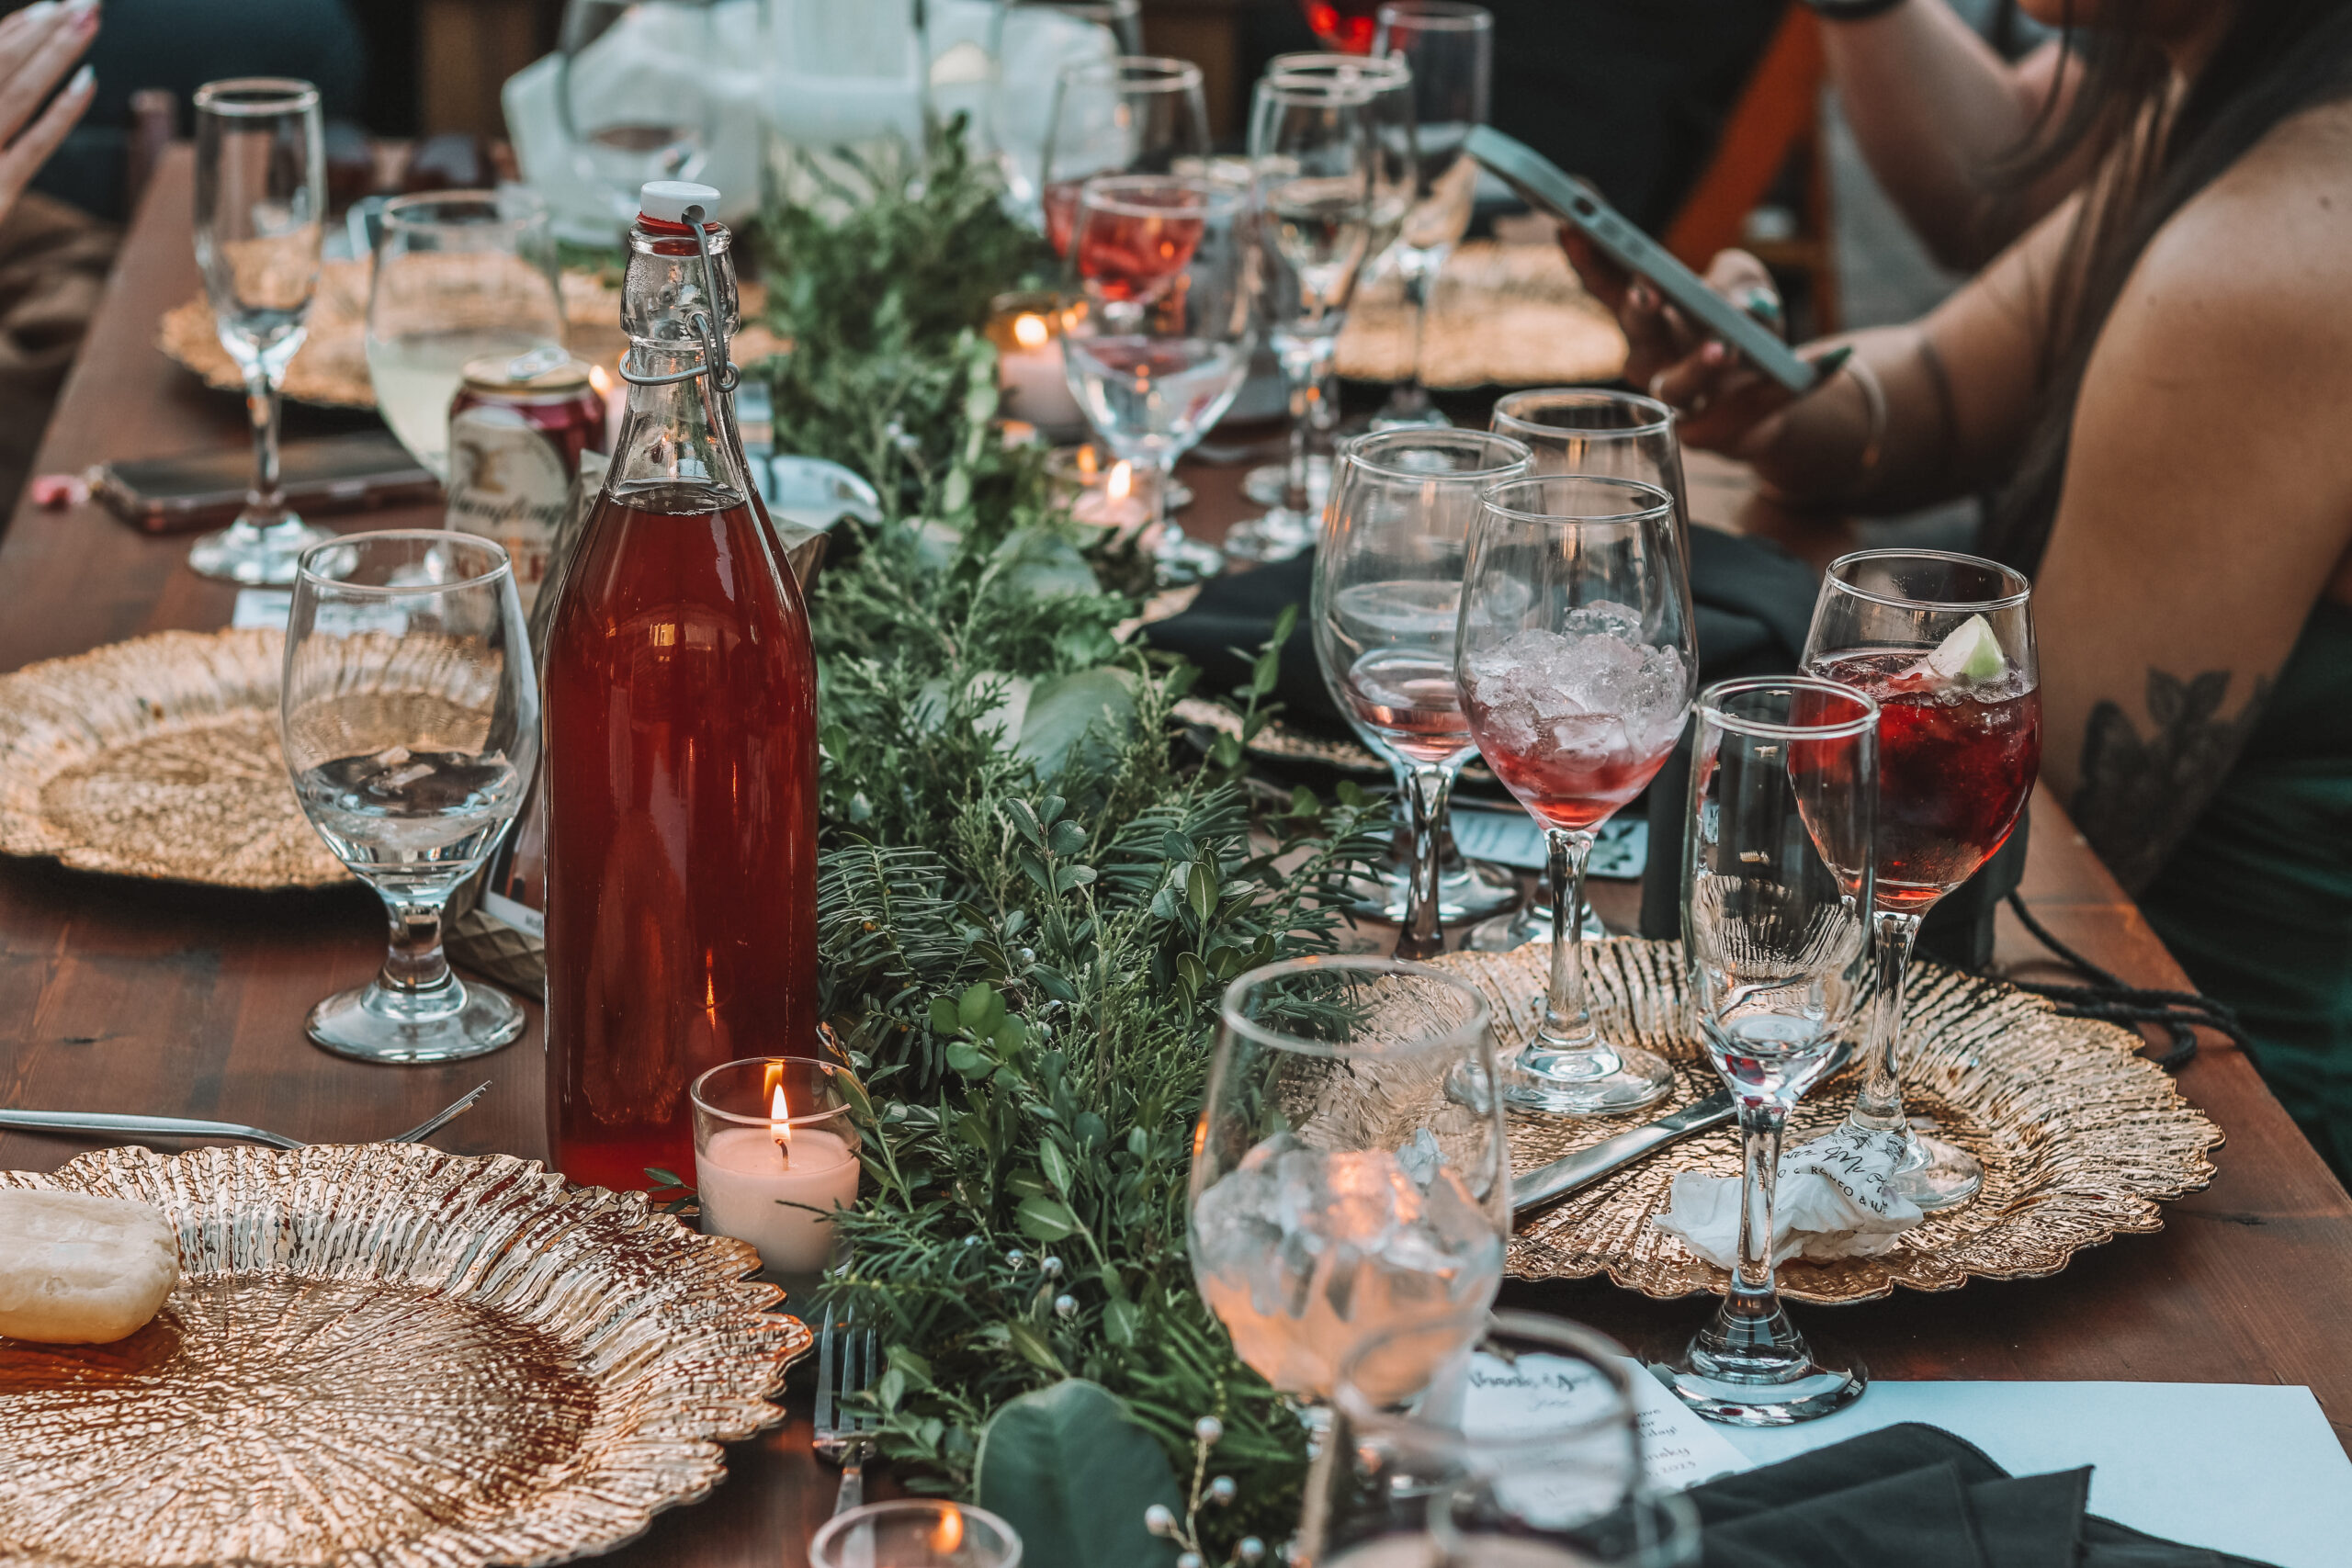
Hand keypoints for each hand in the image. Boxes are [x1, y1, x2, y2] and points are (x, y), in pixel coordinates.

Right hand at [0, 0, 96, 220]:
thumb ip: (3, 115)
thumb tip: (12, 74)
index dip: (16, 28)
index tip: (49, 6)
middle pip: (2, 65)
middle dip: (46, 29)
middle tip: (87, 0)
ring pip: (19, 94)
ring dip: (57, 54)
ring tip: (90, 20)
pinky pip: (33, 147)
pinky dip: (62, 113)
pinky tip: (88, 82)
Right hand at [1561, 227, 1822, 455]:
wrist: (1777, 391)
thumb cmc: (1743, 330)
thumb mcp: (1745, 285)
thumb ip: (1737, 277)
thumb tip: (1746, 302)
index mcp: (1649, 320)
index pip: (1609, 287)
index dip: (1589, 259)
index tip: (1570, 223)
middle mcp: (1654, 364)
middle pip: (1636, 338)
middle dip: (1640, 313)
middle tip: (1646, 288)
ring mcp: (1684, 405)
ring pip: (1683, 387)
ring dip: (1702, 365)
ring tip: (1727, 347)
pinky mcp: (1723, 435)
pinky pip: (1757, 408)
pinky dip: (1795, 382)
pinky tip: (1832, 357)